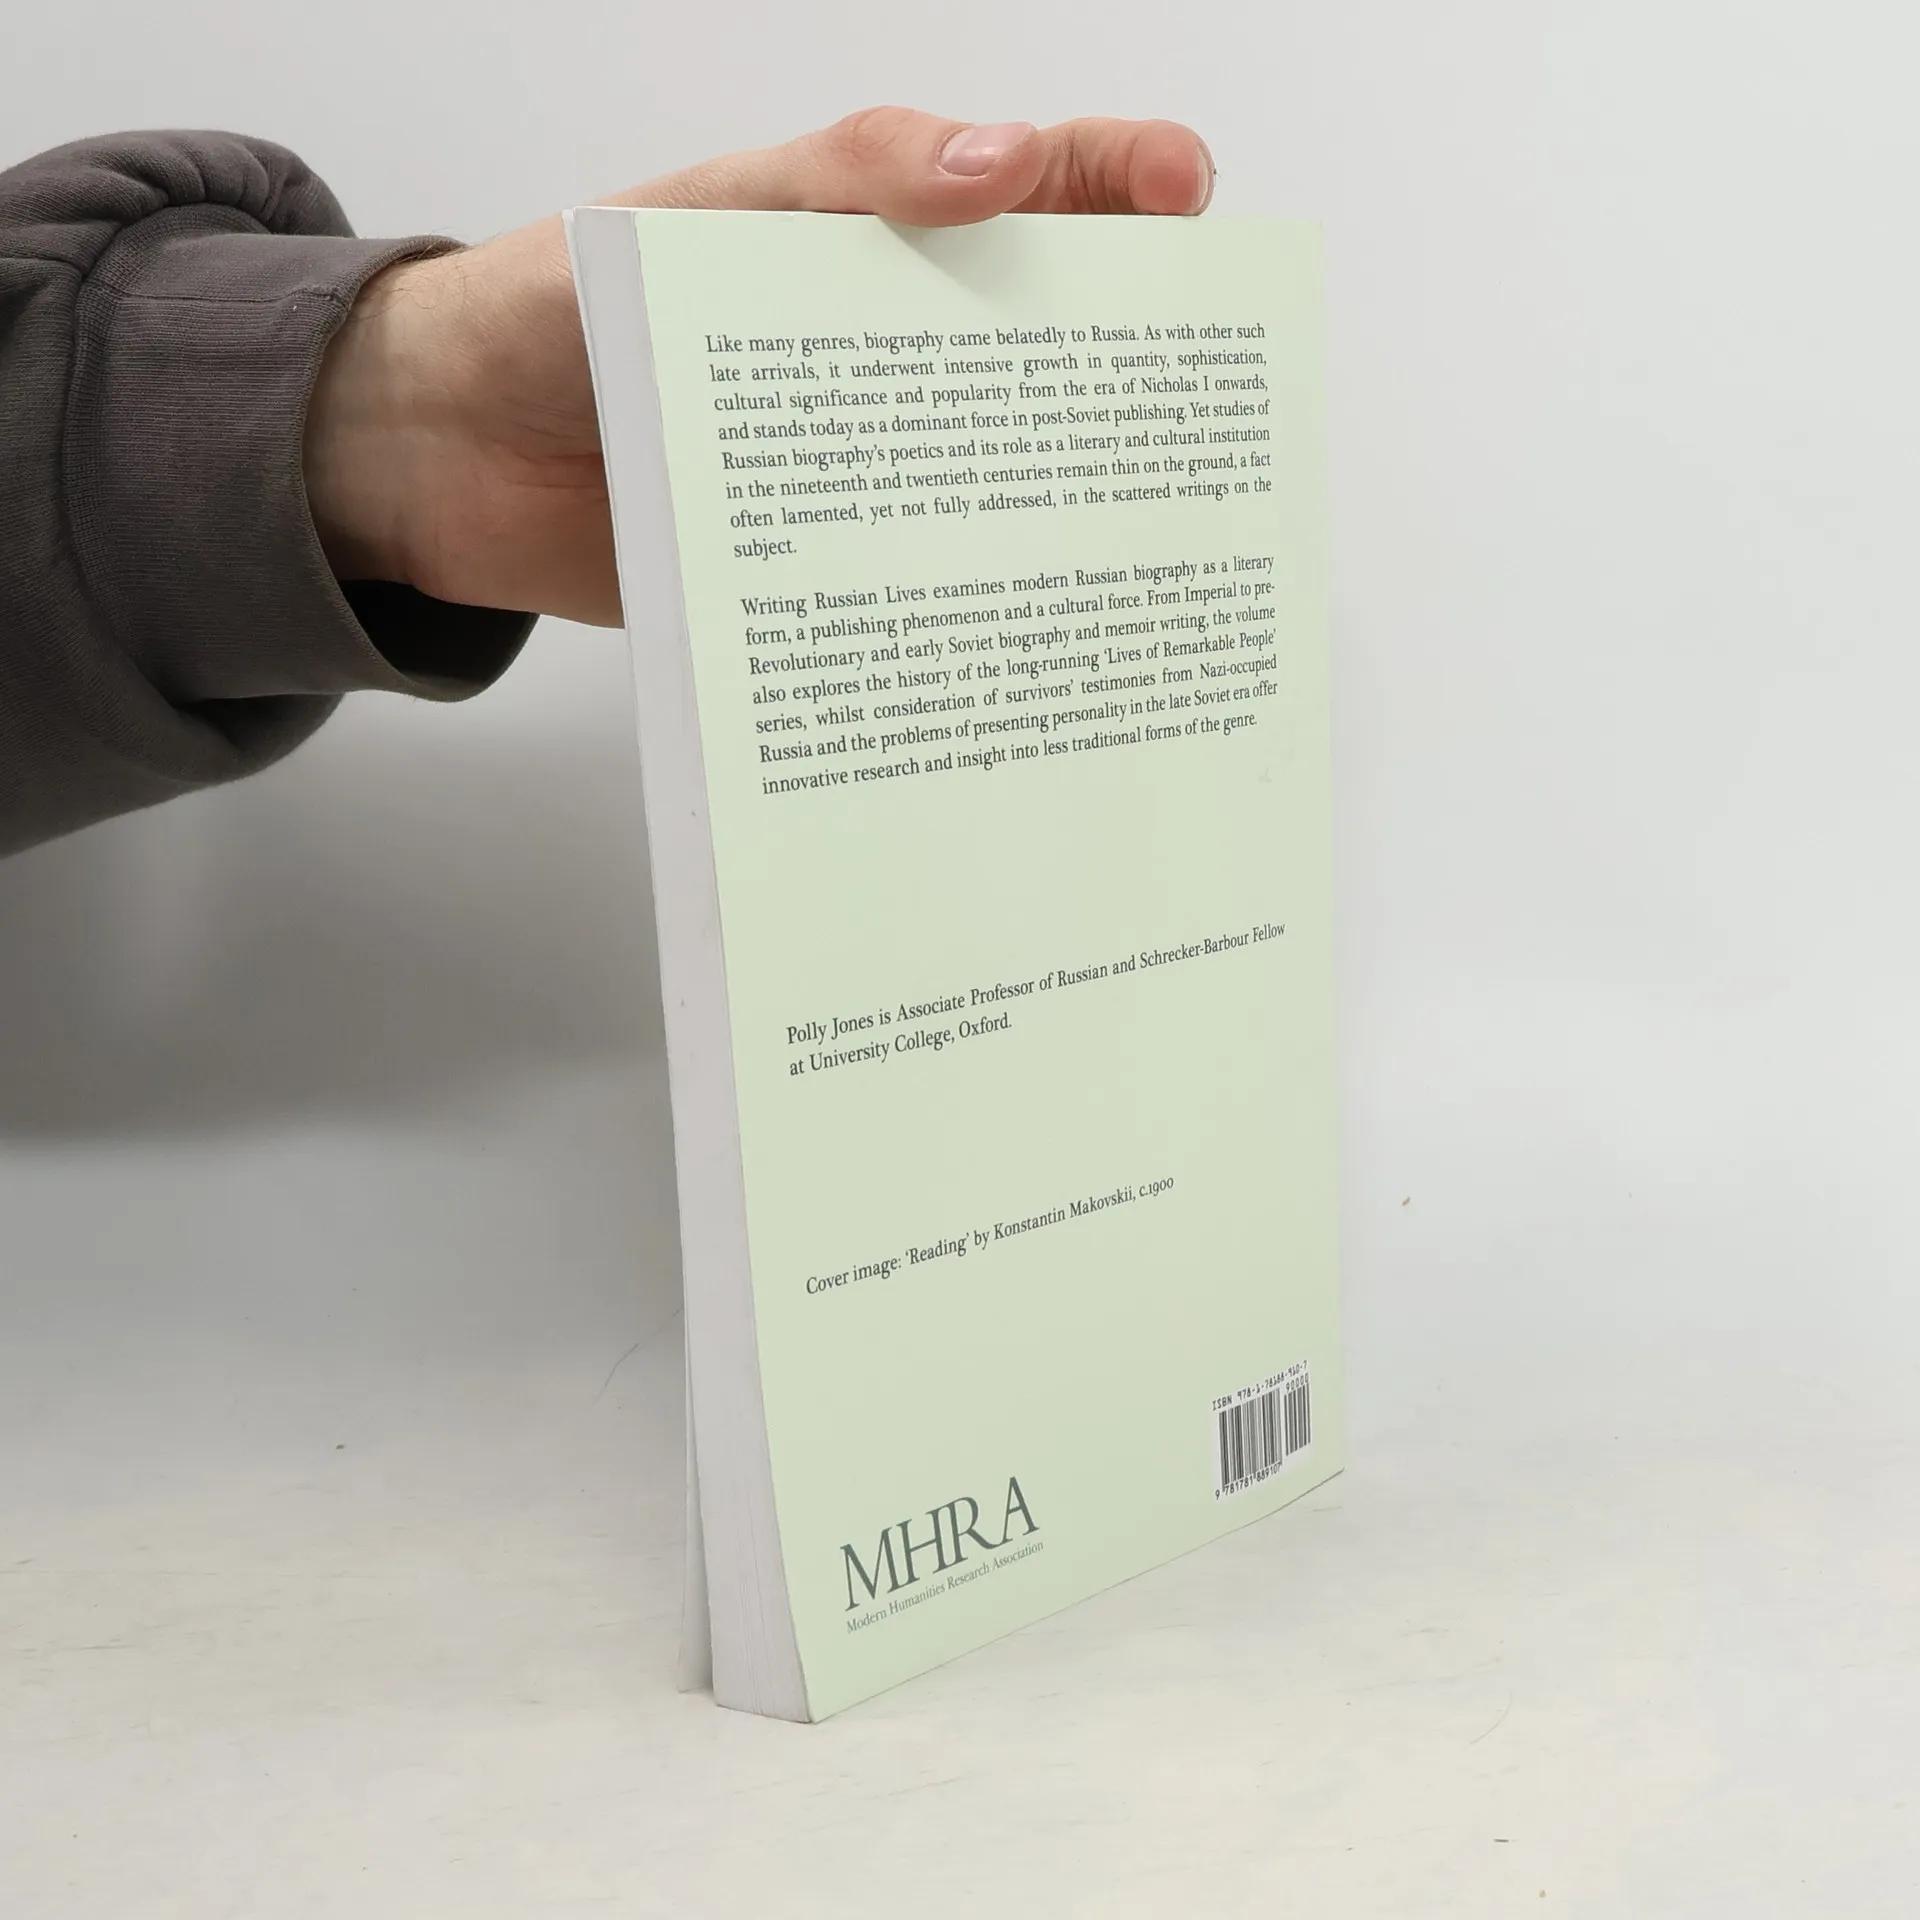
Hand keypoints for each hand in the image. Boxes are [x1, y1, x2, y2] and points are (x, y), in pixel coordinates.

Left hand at [304, 109, 1214, 626]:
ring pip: (1001, 483)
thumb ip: (842, 184)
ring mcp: (868, 473)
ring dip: (1073, 508)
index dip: (1121, 179)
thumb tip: (1003, 170)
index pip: (1031, 190)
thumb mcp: (698, 216)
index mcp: (872, 245)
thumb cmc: (555, 307)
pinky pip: (917, 586)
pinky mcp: (831, 573)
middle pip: (1048, 349)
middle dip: (1135, 367)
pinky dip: (970, 608)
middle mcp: (890, 359)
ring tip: (1141, 532)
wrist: (441, 458)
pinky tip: (1022, 633)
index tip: (1184, 195)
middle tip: (1194, 391)